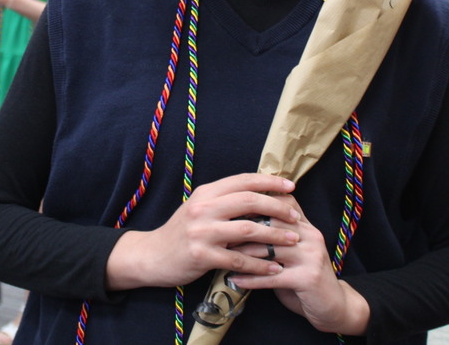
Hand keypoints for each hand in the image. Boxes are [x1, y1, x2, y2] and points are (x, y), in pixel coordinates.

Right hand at [106, 173, 299, 290]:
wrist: (152, 255)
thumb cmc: (181, 232)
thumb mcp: (199, 208)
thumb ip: (223, 200)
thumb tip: (259, 194)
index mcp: (205, 192)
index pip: (242, 180)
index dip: (269, 182)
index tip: (290, 186)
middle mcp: (203, 208)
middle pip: (248, 201)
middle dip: (277, 207)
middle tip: (296, 215)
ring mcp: (201, 232)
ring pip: (248, 229)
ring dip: (275, 235)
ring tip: (293, 240)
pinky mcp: (201, 255)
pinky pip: (238, 259)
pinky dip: (260, 264)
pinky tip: (274, 268)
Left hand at [223, 196, 369, 334]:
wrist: (332, 306)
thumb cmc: (302, 276)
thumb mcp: (291, 251)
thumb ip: (273, 236)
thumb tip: (237, 221)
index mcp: (305, 225)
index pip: (280, 203)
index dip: (255, 203)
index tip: (229, 208)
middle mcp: (310, 235)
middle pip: (271, 223)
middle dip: (243, 227)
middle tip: (219, 231)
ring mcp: (311, 256)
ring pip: (269, 248)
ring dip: (242, 253)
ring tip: (221, 255)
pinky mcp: (308, 278)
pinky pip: (272, 276)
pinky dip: (251, 278)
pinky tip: (234, 279)